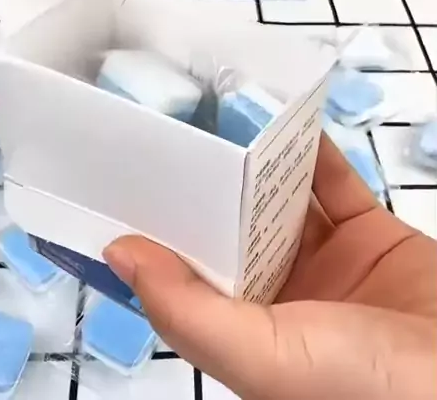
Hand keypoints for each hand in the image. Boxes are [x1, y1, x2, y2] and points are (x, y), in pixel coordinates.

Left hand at [104, 135, 436, 399]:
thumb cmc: (361, 382)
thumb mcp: (265, 356)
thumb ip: (189, 310)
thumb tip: (119, 254)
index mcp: (249, 338)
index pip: (191, 279)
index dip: (162, 236)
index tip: (128, 185)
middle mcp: (285, 300)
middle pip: (236, 233)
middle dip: (210, 190)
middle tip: (175, 133)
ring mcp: (330, 265)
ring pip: (283, 204)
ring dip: (259, 166)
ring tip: (226, 116)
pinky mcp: (371, 237)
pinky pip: (335, 185)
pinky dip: (314, 154)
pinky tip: (289, 123)